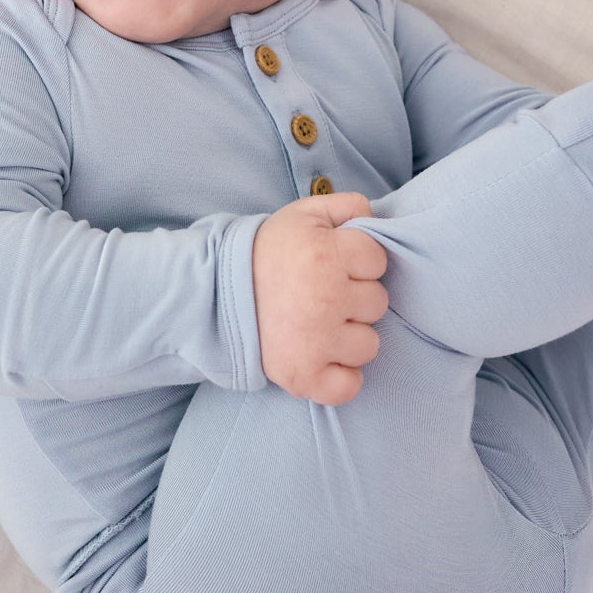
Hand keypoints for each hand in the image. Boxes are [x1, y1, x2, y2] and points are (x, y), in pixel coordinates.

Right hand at [251, 192, 388, 404]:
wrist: (216, 293)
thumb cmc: (267, 253)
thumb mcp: (303, 214)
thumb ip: (346, 206)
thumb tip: (375, 218)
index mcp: (326, 255)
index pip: (377, 259)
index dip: (359, 260)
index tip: (335, 262)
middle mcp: (326, 299)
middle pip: (377, 302)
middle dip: (355, 297)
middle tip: (323, 293)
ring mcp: (316, 341)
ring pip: (368, 345)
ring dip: (350, 336)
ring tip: (320, 324)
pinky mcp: (302, 375)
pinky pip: (348, 386)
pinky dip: (340, 378)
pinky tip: (324, 359)